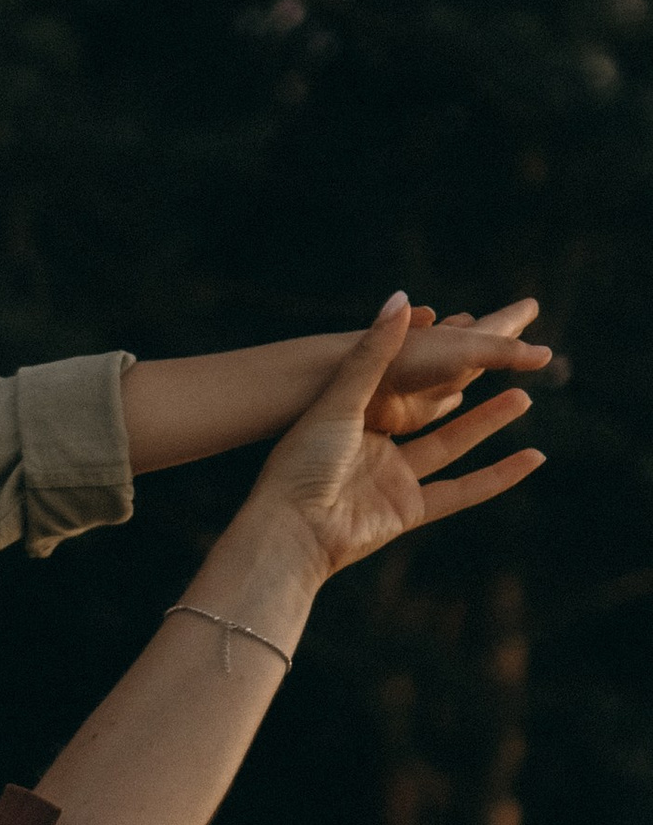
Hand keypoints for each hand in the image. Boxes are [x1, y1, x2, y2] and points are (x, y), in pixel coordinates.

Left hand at [246, 294, 541, 590]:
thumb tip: (402, 297)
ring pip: (453, 446)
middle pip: (433, 413)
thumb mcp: (341, 398)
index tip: (461, 328)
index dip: (430, 359)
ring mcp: (392, 480)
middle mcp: (374, 447)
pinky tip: (532, 459)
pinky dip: (498, 476)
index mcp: (351, 416)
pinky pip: (463, 490)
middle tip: (506, 364)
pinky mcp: (409, 510)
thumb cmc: (303, 460)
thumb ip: (376, 352)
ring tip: (524, 398)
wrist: (292, 528)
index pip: (400, 380)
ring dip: (488, 423)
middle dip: (467, 388)